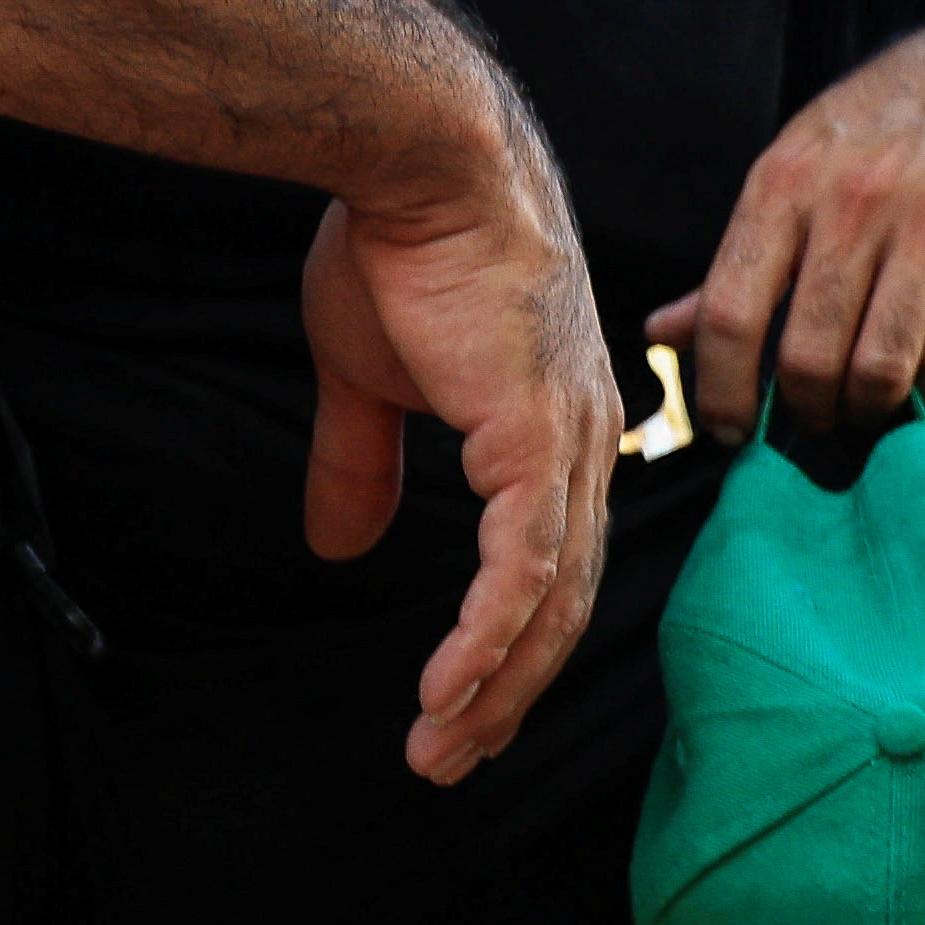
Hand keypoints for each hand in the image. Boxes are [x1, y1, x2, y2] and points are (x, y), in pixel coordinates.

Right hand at [298, 158, 616, 785]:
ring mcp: (570, 445)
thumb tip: (339, 547)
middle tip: (450, 759)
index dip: (512, 645)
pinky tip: (450, 693)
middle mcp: (586, 444)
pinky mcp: (538, 439)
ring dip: (493, 688)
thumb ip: (364, 465)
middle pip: (560, 604)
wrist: (420, 165)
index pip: (551, 565)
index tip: (463, 707)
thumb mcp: (371, 379)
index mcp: (557, 429)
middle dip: (507, 694)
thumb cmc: (398, 250)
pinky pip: (524, 570)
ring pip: (549, 604)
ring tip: (439, 749)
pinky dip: (490, 641)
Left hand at [650, 15, 924, 433]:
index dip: (721, 390)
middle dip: (806, 410)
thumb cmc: (873, 137)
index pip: (729, 313)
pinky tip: (918, 372)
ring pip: (880, 369)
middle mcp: (852, 202)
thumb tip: (661, 335)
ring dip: (865, 409)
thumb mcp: (790, 175)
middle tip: (813, 415)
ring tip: (863, 403)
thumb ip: (736, 262)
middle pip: (808, 357)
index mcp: (783, 185)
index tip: (729, 429)